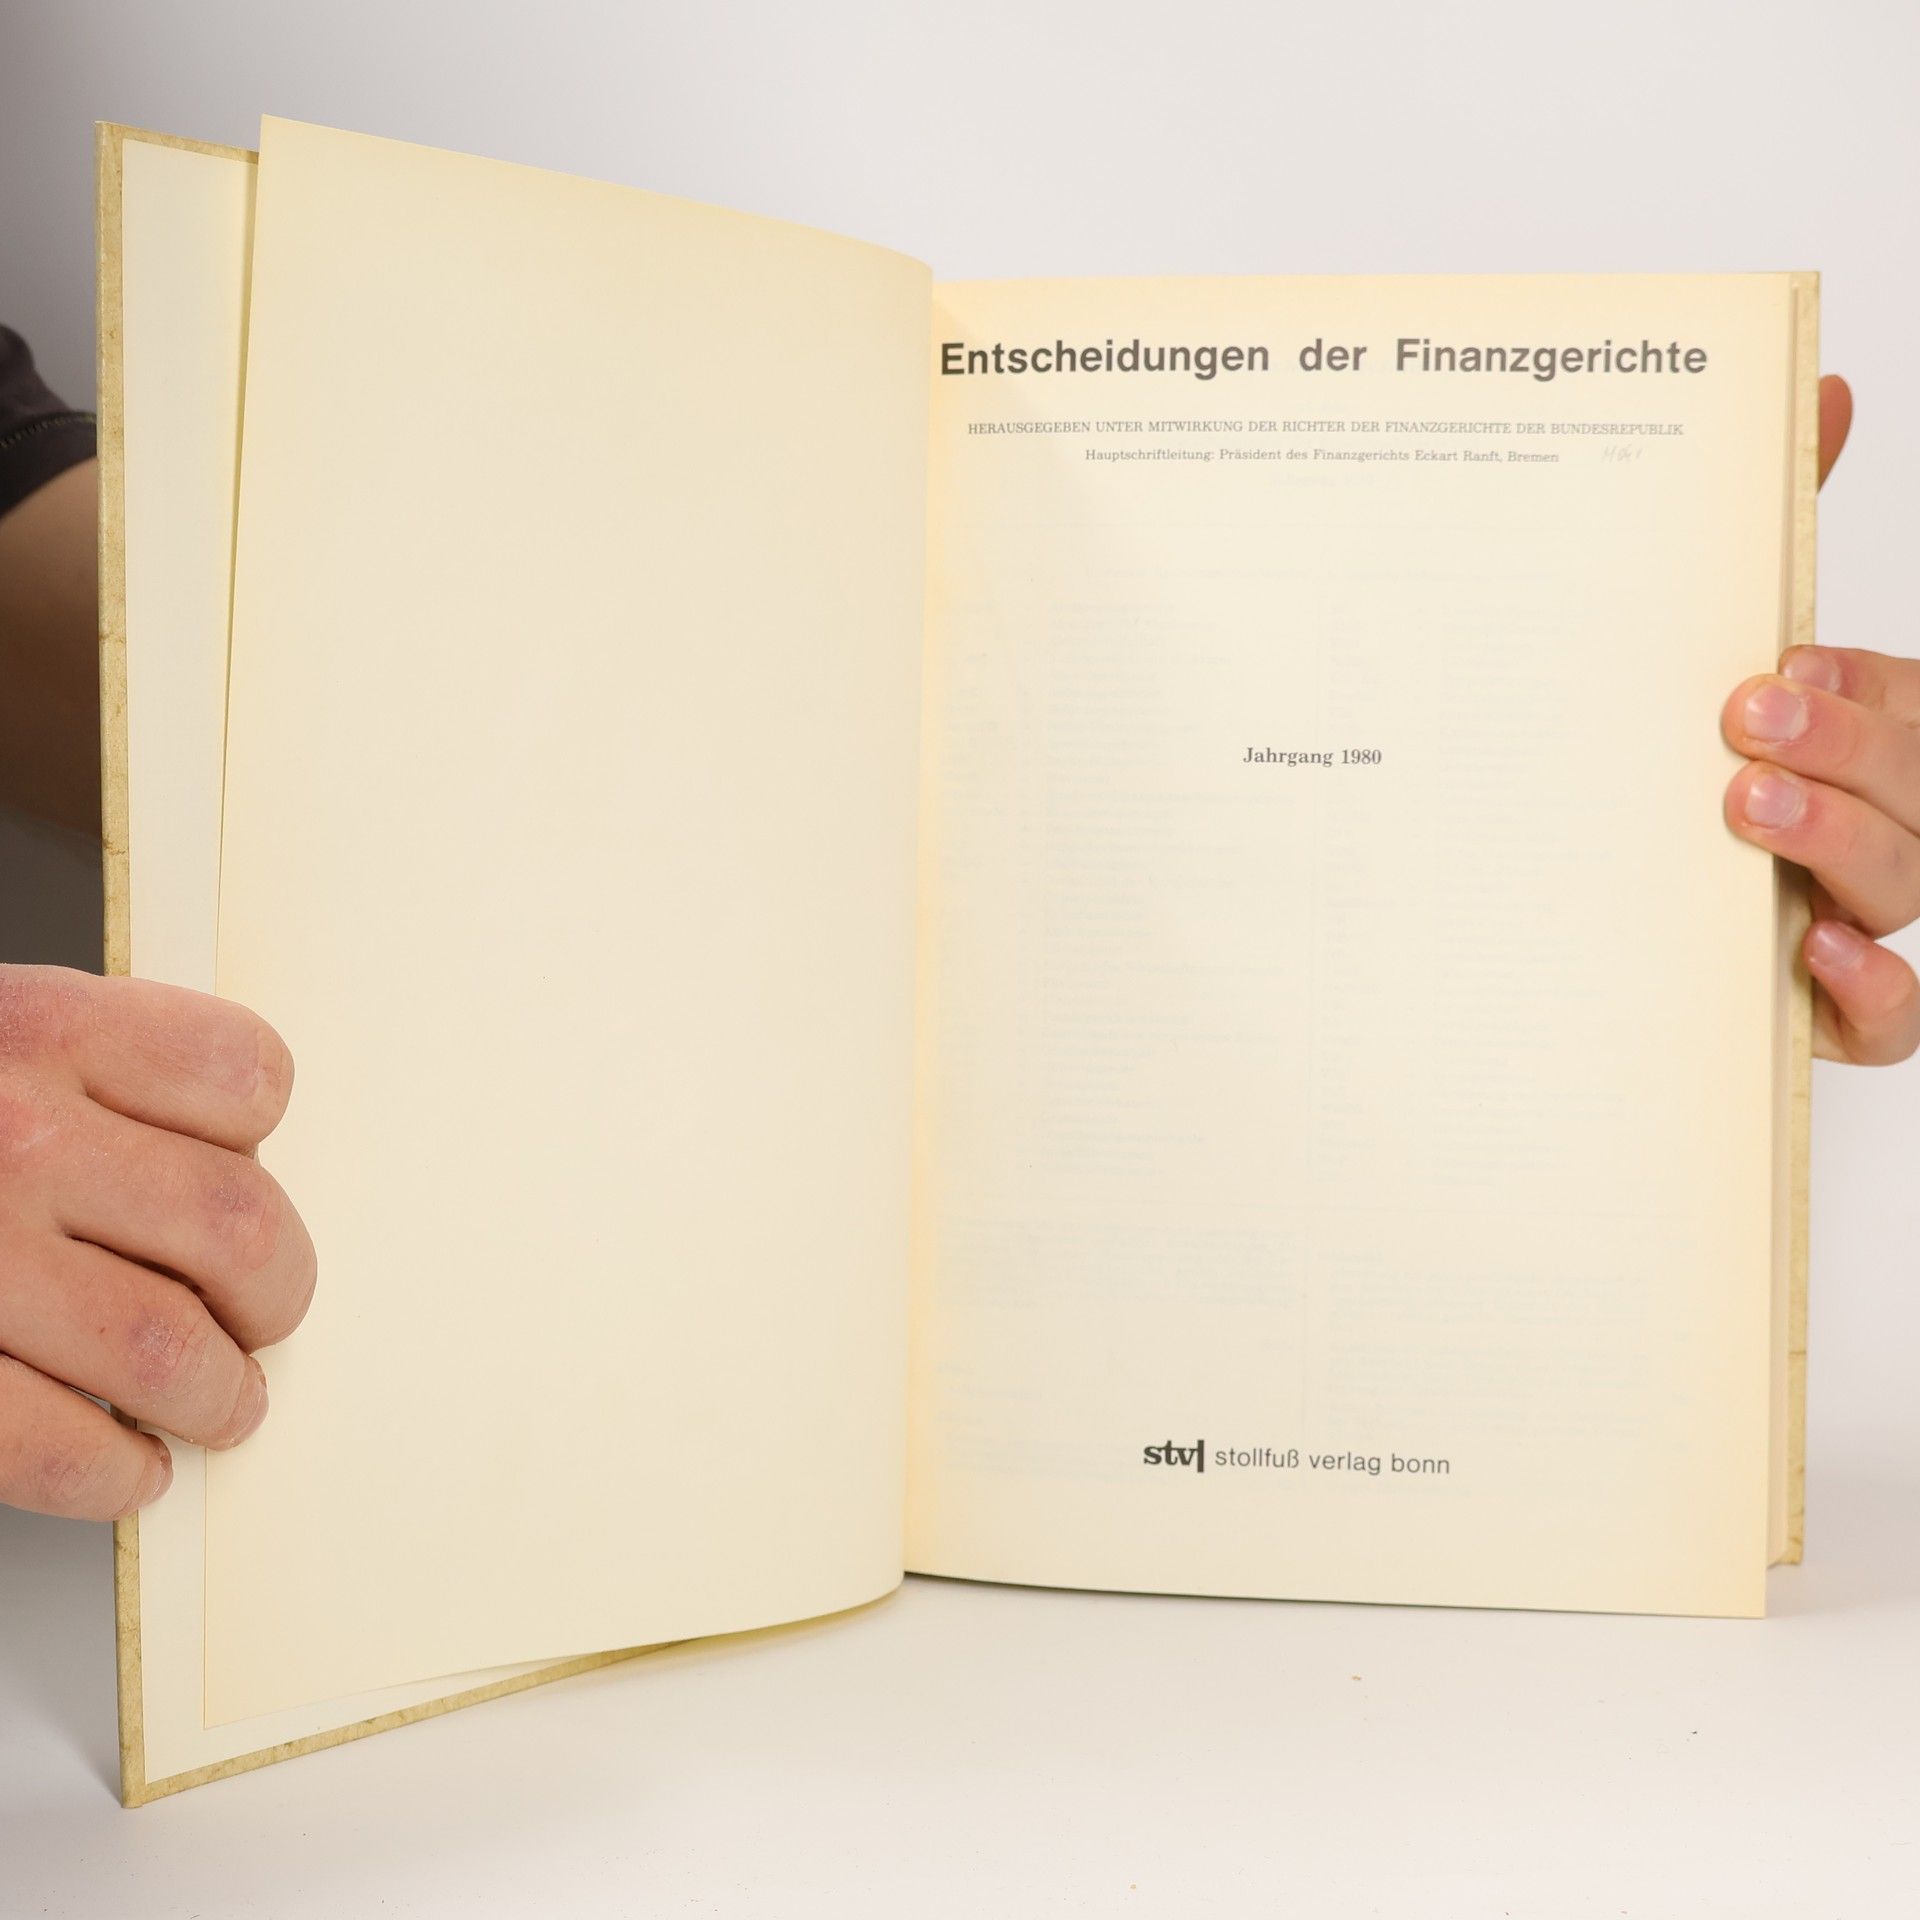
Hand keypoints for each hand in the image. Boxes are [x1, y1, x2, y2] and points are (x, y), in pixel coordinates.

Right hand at [0, 967, 314, 1518]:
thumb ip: (85, 1077)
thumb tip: (223, 1167)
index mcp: (34, 1027)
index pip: (244, 1076)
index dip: (258, 1138)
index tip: (247, 1172)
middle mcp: (11, 1135)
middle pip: (236, 1224)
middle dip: (272, 1293)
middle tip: (261, 1319)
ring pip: (169, 1349)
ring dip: (220, 1395)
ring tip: (218, 1406)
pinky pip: (56, 1445)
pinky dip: (116, 1473)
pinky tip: (126, 1469)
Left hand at [1721, 376, 1918, 1064]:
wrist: (1587, 921)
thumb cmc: (1674, 775)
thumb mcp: (1710, 653)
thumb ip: (1777, 526)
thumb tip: (1826, 380)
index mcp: (1864, 737)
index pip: (1904, 702)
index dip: (1860, 686)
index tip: (1777, 663)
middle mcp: (1876, 822)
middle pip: (1916, 786)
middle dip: (1848, 744)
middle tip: (1746, 715)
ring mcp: (1862, 919)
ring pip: (1903, 884)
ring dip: (1838, 842)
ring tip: (1746, 805)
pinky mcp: (1834, 1014)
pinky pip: (1891, 1023)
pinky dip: (1871, 994)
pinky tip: (1814, 953)